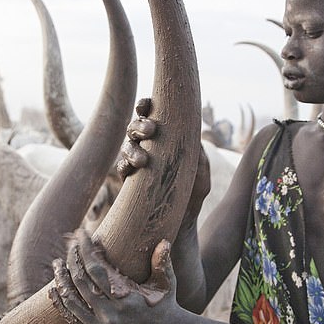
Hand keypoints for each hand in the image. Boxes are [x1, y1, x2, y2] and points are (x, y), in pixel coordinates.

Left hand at [50, 228, 176, 323]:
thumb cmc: (163, 300)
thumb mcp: (166, 282)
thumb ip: (162, 262)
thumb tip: (164, 242)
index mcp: (127, 302)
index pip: (96, 270)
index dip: (85, 249)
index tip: (81, 232)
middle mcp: (111, 318)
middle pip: (80, 283)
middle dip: (71, 261)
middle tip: (68, 245)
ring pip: (71, 301)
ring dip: (60, 280)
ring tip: (57, 264)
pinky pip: (71, 319)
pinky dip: (60, 303)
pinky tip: (54, 288)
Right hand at [116, 97, 210, 225]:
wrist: (184, 219)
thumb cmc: (194, 190)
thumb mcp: (201, 170)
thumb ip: (197, 153)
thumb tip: (193, 134)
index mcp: (164, 137)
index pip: (151, 114)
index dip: (145, 106)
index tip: (145, 105)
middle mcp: (147, 146)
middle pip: (135, 127)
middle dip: (139, 125)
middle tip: (150, 130)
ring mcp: (137, 162)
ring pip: (127, 146)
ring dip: (132, 148)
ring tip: (142, 159)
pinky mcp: (129, 180)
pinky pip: (122, 168)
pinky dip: (125, 166)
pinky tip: (132, 168)